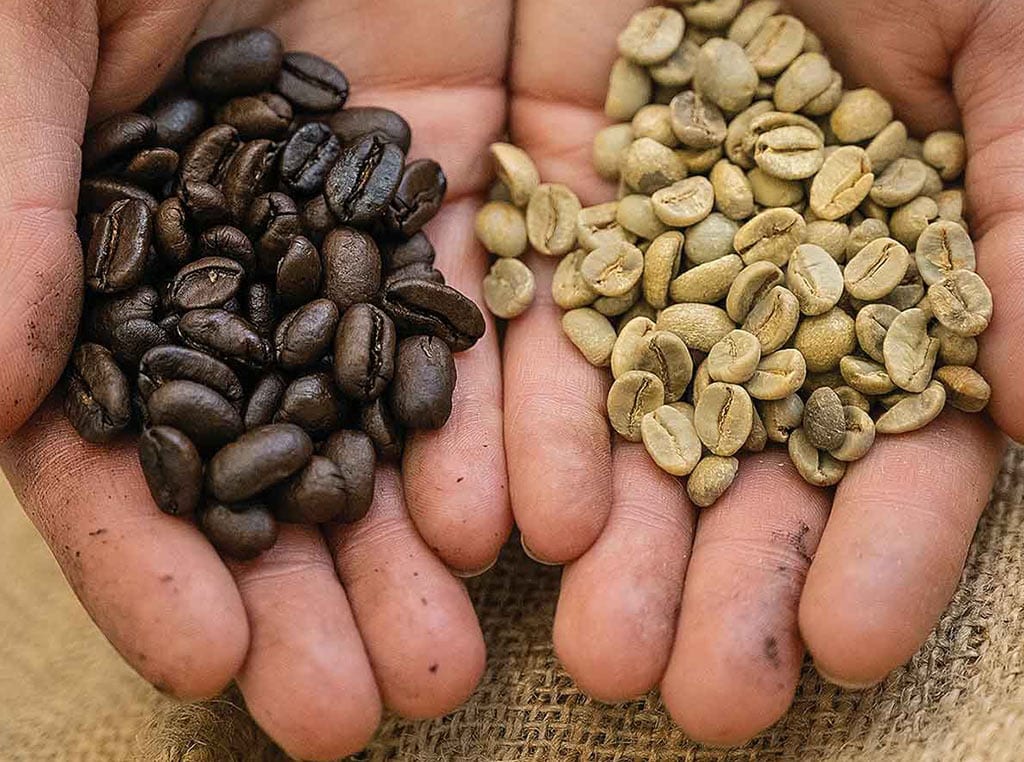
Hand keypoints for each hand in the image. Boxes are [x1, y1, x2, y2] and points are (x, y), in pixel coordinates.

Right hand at [0, 1, 511, 757]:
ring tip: (450, 663)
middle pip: (272, 451)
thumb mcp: (16, 11)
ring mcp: (372, 213)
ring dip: (418, 542)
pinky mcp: (486, 158)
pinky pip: (511, 303)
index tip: (209, 664)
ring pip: (398, 406)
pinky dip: (521, 413)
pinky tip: (538, 517)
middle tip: (349, 715)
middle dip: (307, 591)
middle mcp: (245, 246)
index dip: (152, 557)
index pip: (114, 433)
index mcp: (112, 225)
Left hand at [505, 0, 1020, 744]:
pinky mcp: (543, 173)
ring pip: (618, 410)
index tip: (845, 655)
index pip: (893, 442)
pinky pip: (516, 309)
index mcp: (892, 260)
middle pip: (739, 456)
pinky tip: (505, 518)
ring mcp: (642, 229)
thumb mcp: (1019, 44)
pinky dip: (510, 414)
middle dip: (719, 579)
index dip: (878, 552)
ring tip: (590, 652)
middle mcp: (760, 271)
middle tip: (690, 700)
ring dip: (609, 536)